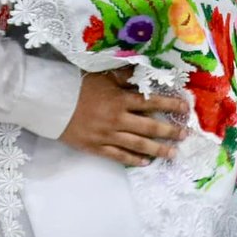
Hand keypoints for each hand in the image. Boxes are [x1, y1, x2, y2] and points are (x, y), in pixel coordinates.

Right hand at [59, 71, 188, 166]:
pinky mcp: (96, 147)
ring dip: (158, 150)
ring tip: (173, 154)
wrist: (50, 102)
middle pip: (149, 127)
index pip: (151, 102)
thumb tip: (144, 72)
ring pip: (138, 145)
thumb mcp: (102, 76)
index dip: (170, 105)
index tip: (185, 108)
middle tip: (185, 135)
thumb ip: (124, 76)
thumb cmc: (76, 86)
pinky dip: (133, 160)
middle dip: (170, 131)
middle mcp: (118, 119)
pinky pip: (118, 156)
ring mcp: (107, 135)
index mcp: (120, 99)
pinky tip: (145, 163)